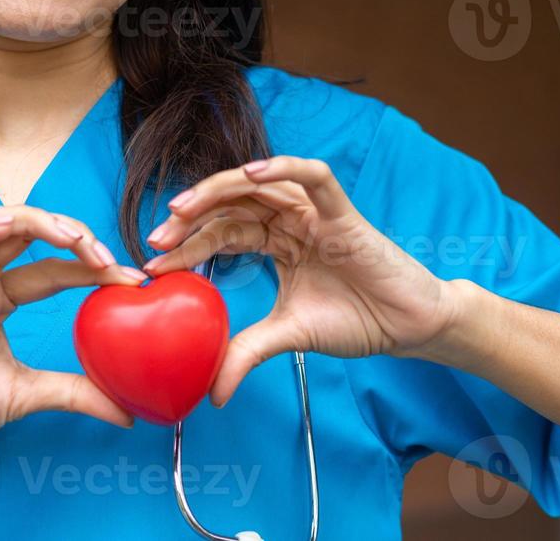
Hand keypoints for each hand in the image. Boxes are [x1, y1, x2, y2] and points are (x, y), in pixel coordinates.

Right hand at [0, 204, 147, 469]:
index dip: (94, 268)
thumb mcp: (27, 395)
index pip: (55, 269)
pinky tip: (4, 227)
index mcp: (0, 298)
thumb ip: (74, 393)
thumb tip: (127, 412)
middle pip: (28, 232)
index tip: (134, 279)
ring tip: (69, 237)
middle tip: (106, 258)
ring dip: (33, 220)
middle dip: (72, 235)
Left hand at [142, 156, 463, 406]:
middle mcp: (293, 220)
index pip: (223, 232)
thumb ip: (248, 352)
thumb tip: (212, 394)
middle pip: (233, 204)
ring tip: (183, 208)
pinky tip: (250, 173)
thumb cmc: (357, 320)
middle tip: (156, 238)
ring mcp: (317, 213)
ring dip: (219, 189)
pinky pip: (315, 177)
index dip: (187, 244)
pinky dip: (284, 166)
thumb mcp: (289, 337)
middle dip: (191, 217)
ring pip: (262, 183)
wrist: (408, 326)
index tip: (152, 264)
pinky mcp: (343, 213)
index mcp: (279, 242)